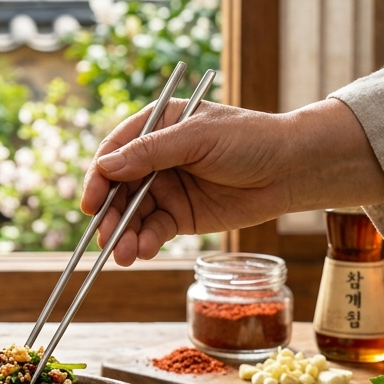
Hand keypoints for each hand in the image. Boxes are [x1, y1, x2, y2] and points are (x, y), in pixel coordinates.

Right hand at [81, 98, 383, 264]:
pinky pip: (154, 231)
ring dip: (124, 235)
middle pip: (118, 188)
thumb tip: (106, 166)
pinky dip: (144, 242)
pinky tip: (141, 252)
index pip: (114, 152)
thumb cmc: (250, 140)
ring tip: (124, 256)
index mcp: (156, 127)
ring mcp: (167, 188)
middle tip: (105, 239)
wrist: (292, 169)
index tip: (91, 203)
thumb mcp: (197, 138)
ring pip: (132, 214)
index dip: (98, 178)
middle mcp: (155, 158)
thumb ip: (150, 153)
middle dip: (109, 215)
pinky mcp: (181, 216)